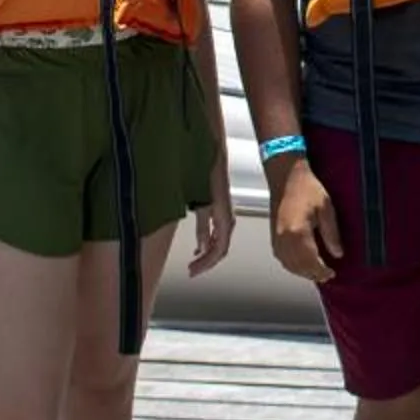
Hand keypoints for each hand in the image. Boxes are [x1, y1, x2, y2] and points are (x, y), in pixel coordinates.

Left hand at [190, 158, 234, 274]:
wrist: (212, 147)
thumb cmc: (206, 169)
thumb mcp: (201, 201)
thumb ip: (203, 226)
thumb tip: (201, 246)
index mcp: (224, 217)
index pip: (219, 250)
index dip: (206, 264)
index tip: (192, 271)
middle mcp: (227, 216)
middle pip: (220, 248)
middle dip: (206, 261)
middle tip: (192, 270)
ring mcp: (224, 211)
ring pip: (219, 239)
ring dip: (207, 252)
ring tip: (195, 260)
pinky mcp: (219, 205)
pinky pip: (217, 229)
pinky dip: (208, 240)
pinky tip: (199, 243)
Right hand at [268, 157, 342, 283]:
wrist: (286, 177)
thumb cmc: (307, 188)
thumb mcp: (326, 208)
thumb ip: (332, 233)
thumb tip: (338, 254)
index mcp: (298, 232)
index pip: (311, 262)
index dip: (322, 271)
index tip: (332, 274)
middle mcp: (285, 238)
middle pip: (299, 266)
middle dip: (313, 274)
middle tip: (326, 276)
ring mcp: (276, 237)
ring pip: (288, 264)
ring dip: (302, 272)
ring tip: (315, 272)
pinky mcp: (273, 235)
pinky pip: (281, 257)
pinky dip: (291, 265)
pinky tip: (301, 263)